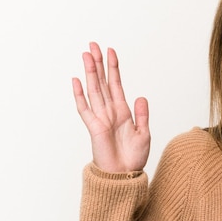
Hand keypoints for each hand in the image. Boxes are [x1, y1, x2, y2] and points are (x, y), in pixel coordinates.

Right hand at [72, 42, 150, 172]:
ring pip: (94, 90)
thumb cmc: (134, 157)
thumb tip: (140, 96)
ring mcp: (100, 118)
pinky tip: (77, 80)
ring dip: (90, 73)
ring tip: (86, 55)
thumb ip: (142, 115)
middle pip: (102, 82)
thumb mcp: (144, 133)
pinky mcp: (94, 128)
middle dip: (98, 63)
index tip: (111, 51)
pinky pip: (85, 108)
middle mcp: (110, 112)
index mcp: (123, 111)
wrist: (124, 175)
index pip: (116, 84)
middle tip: (93, 45)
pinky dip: (80, 94)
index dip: (114, 68)